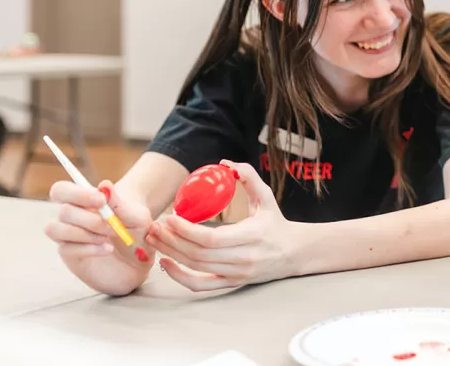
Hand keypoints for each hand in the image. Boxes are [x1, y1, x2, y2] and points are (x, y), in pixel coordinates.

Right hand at [46, 178, 154, 295]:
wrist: (139, 253)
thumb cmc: (135, 227)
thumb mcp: (134, 214)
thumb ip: (118, 202)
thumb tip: (104, 184)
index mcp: (82, 201)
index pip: (61, 190)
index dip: (77, 194)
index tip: (101, 200)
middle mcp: (70, 217)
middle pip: (63, 211)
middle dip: (89, 219)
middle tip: (111, 225)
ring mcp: (67, 236)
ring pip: (56, 230)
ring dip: (85, 234)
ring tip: (109, 237)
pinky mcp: (69, 255)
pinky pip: (66, 249)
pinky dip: (88, 248)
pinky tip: (107, 248)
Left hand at [145, 160, 301, 291]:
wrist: (294, 252)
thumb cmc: (276, 223)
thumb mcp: (267, 197)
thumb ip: (249, 177)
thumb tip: (225, 163)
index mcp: (253, 235)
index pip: (212, 238)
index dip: (187, 230)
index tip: (170, 217)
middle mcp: (244, 258)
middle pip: (199, 254)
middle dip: (172, 241)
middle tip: (154, 226)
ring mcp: (237, 273)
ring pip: (196, 267)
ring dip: (171, 253)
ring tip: (155, 238)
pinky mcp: (232, 283)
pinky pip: (200, 286)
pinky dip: (180, 277)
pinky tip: (166, 263)